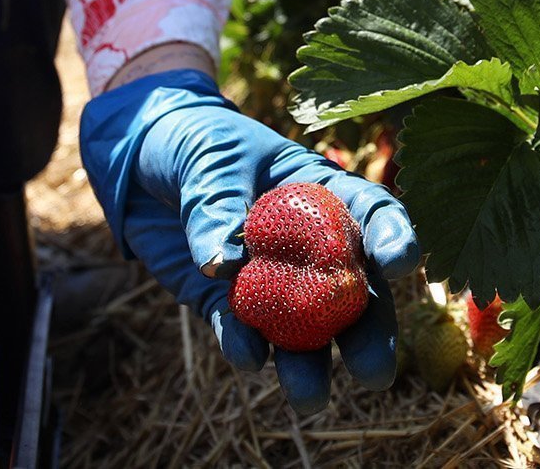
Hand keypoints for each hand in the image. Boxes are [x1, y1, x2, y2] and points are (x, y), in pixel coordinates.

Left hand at [80, 70, 419, 412]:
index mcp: (320, 192)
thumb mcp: (208, 159)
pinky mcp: (223, 302)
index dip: (392, 238)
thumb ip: (219, 205)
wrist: (139, 158)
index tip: (399, 264)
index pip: (370, 214)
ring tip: (307, 397)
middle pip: (352, 292)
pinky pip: (241, 330)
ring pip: (302, 328)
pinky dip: (244, 346)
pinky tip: (247, 358)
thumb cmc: (192, 141)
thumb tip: (222, 264)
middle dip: (366, 333)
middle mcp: (307, 245)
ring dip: (307, 362)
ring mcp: (268, 279)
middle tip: (375, 373)